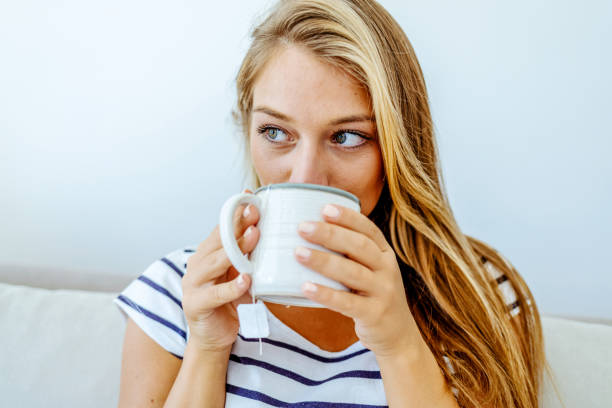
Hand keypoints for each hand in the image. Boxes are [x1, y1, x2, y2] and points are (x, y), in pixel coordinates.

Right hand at [182, 191, 259, 352]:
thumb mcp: (241, 274)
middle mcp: (197, 264)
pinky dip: (232, 286)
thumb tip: (268, 231)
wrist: (214, 337)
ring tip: (255, 236)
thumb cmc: (230, 302)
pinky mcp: (195, 304)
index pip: (221, 228)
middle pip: (218, 241)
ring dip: (236, 249)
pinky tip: (247, 279)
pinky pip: (216, 293)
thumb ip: (248, 256)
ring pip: (215, 262)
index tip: (252, 198)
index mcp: (207, 254)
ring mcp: (193, 284)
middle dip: (237, 225)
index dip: (236, 213)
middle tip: (255, 212)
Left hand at [295, 204, 421, 357]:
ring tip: (298, 252)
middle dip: (330, 234)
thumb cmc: (373, 295)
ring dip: (324, 261)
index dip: (348, 217)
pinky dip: (326, 294)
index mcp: (385, 253)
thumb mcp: (370, 270)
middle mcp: (387, 269)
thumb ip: (350, 254)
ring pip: (353, 272)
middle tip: (302, 227)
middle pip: (359, 246)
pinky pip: (347, 303)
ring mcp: (383, 292)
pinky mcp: (374, 314)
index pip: (368, 229)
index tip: (325, 208)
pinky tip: (306, 287)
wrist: (398, 335)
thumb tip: (310, 231)